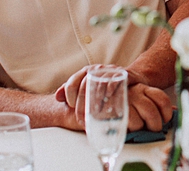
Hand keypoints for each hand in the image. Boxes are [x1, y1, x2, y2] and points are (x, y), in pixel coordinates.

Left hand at [55, 65, 171, 130]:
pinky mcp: (123, 75)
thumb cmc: (106, 86)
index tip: (71, 108)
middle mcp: (97, 70)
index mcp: (86, 72)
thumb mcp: (87, 87)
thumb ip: (70, 92)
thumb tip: (57, 97)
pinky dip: (109, 91)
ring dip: (95, 101)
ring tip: (93, 115)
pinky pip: (114, 82)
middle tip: (81, 118)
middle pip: (85, 85)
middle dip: (81, 104)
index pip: (73, 82)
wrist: (131, 78)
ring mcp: (110, 71)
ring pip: (98, 84)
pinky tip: (107, 101)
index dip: (70, 97)